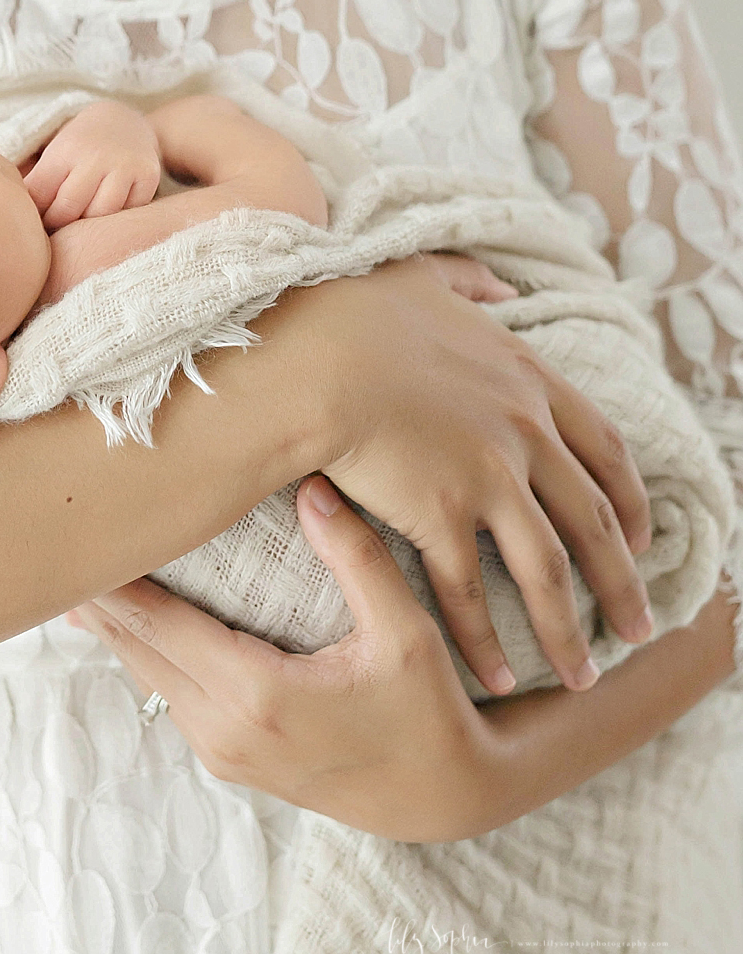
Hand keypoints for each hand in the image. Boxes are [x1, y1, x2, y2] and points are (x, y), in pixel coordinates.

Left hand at [23, 101, 162, 229]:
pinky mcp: (148, 177)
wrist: (124, 122)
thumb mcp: (54, 155)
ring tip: (80, 226)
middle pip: (69, 209)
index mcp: (65, 151)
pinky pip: (129, 214)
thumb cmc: (80, 148)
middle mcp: (95, 156)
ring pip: (101, 215)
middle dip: (58, 225)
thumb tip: (11, 216)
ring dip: (88, 227)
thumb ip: (35, 184)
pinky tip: (108, 218)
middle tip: (56, 230)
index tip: (34, 222)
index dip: (35, 215)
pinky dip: (116, 221)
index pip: (40, 195)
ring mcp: (125, 166)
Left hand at [74, 478, 498, 841]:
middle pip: (136, 649)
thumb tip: (312, 486)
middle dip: (98, 596)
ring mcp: (224, 753)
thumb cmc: (431, 709)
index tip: (78, 533)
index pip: (158, 623)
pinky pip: (170, 697)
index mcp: (258, 695)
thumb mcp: (405, 632)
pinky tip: (135, 619)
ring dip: (118, 626)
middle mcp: (227, 730)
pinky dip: (148, 653)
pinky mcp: (231, 762)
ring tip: (85, 570)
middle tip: (60, 539)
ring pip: (147, 675)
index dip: (112, 578)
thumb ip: (357, 558)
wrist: (445, 797)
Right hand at [260, 256, 653, 694]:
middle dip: (622, 580)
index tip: (642, 537)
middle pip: (595, 521)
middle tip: (639, 627)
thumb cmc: (349, 309)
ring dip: (569, 630)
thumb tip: (497, 283)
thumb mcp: (422, 276)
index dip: (629, 498)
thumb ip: (468, 281)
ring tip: (583, 675)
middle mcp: (525, 431)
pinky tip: (495, 677)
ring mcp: (489, 475)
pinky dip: (486, 641)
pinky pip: (471, 593)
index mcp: (526, 377)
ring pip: (549, 570)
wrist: (311, 353)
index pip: (603, 447)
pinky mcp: (442, 514)